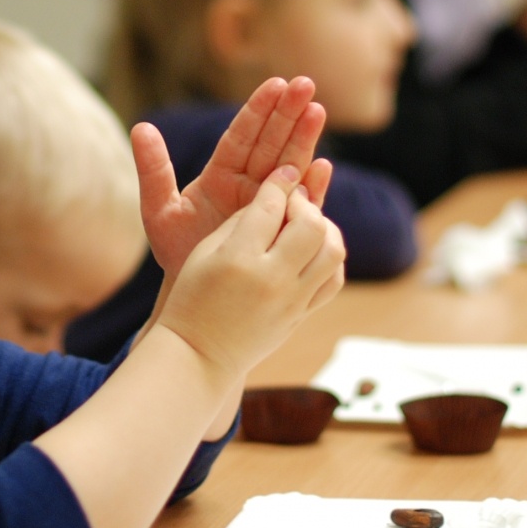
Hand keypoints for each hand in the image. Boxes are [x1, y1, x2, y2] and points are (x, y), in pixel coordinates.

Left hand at [133, 77, 331, 285]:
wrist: (196, 292)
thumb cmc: (175, 251)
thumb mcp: (159, 210)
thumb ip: (153, 170)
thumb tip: (141, 127)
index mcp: (220, 173)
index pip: (241, 135)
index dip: (258, 110)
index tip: (276, 84)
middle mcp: (248, 183)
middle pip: (271, 142)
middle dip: (289, 114)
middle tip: (306, 85)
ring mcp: (268, 203)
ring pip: (289, 165)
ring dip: (305, 140)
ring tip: (318, 111)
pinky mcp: (283, 226)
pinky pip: (300, 203)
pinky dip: (312, 187)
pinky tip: (323, 168)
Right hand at [157, 167, 345, 384]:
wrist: (199, 354)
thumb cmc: (193, 298)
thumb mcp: (205, 253)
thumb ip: (240, 222)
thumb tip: (274, 199)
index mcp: (237, 259)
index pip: (270, 206)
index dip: (279, 183)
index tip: (284, 173)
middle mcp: (270, 279)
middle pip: (310, 225)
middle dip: (305, 203)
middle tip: (294, 200)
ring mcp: (291, 301)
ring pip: (332, 251)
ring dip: (325, 228)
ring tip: (307, 223)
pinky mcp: (302, 315)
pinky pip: (333, 279)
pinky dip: (329, 257)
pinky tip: (314, 249)